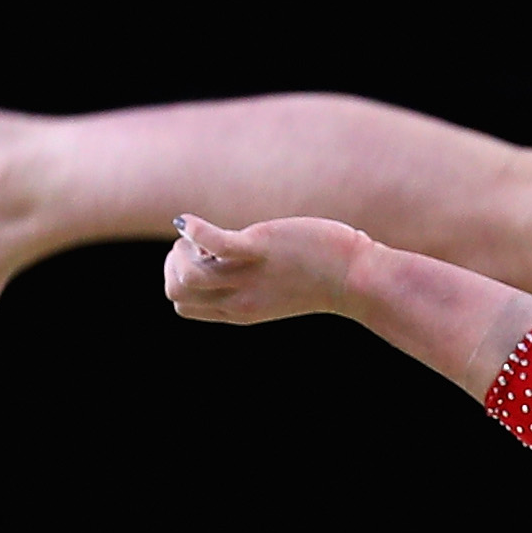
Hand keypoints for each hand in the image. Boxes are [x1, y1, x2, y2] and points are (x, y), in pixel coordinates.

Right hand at [162, 214, 370, 324]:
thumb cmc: (322, 276)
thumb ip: (248, 279)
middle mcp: (238, 300)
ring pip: (185, 275)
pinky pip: (212, 244)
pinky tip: (191, 221)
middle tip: (199, 247)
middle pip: (176, 291)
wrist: (358, 279)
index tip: (202, 259)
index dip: (179, 277)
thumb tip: (222, 255)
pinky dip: (193, 229)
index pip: (182, 304)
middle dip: (173, 262)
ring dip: (182, 248)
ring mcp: (247, 277)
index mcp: (238, 311)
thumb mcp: (275, 287)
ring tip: (203, 236)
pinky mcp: (260, 251)